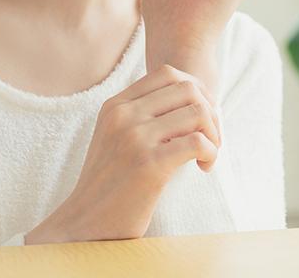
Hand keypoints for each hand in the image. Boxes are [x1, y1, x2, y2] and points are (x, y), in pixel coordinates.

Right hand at [28, 64, 222, 242]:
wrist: (84, 223)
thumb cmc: (108, 184)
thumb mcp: (114, 137)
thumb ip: (139, 115)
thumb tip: (189, 99)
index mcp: (115, 106)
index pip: (167, 73)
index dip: (195, 91)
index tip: (200, 118)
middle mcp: (124, 116)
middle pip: (188, 89)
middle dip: (210, 111)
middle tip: (210, 137)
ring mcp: (135, 138)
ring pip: (198, 112)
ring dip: (214, 133)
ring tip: (208, 154)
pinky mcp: (150, 165)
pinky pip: (198, 142)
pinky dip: (211, 152)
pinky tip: (204, 166)